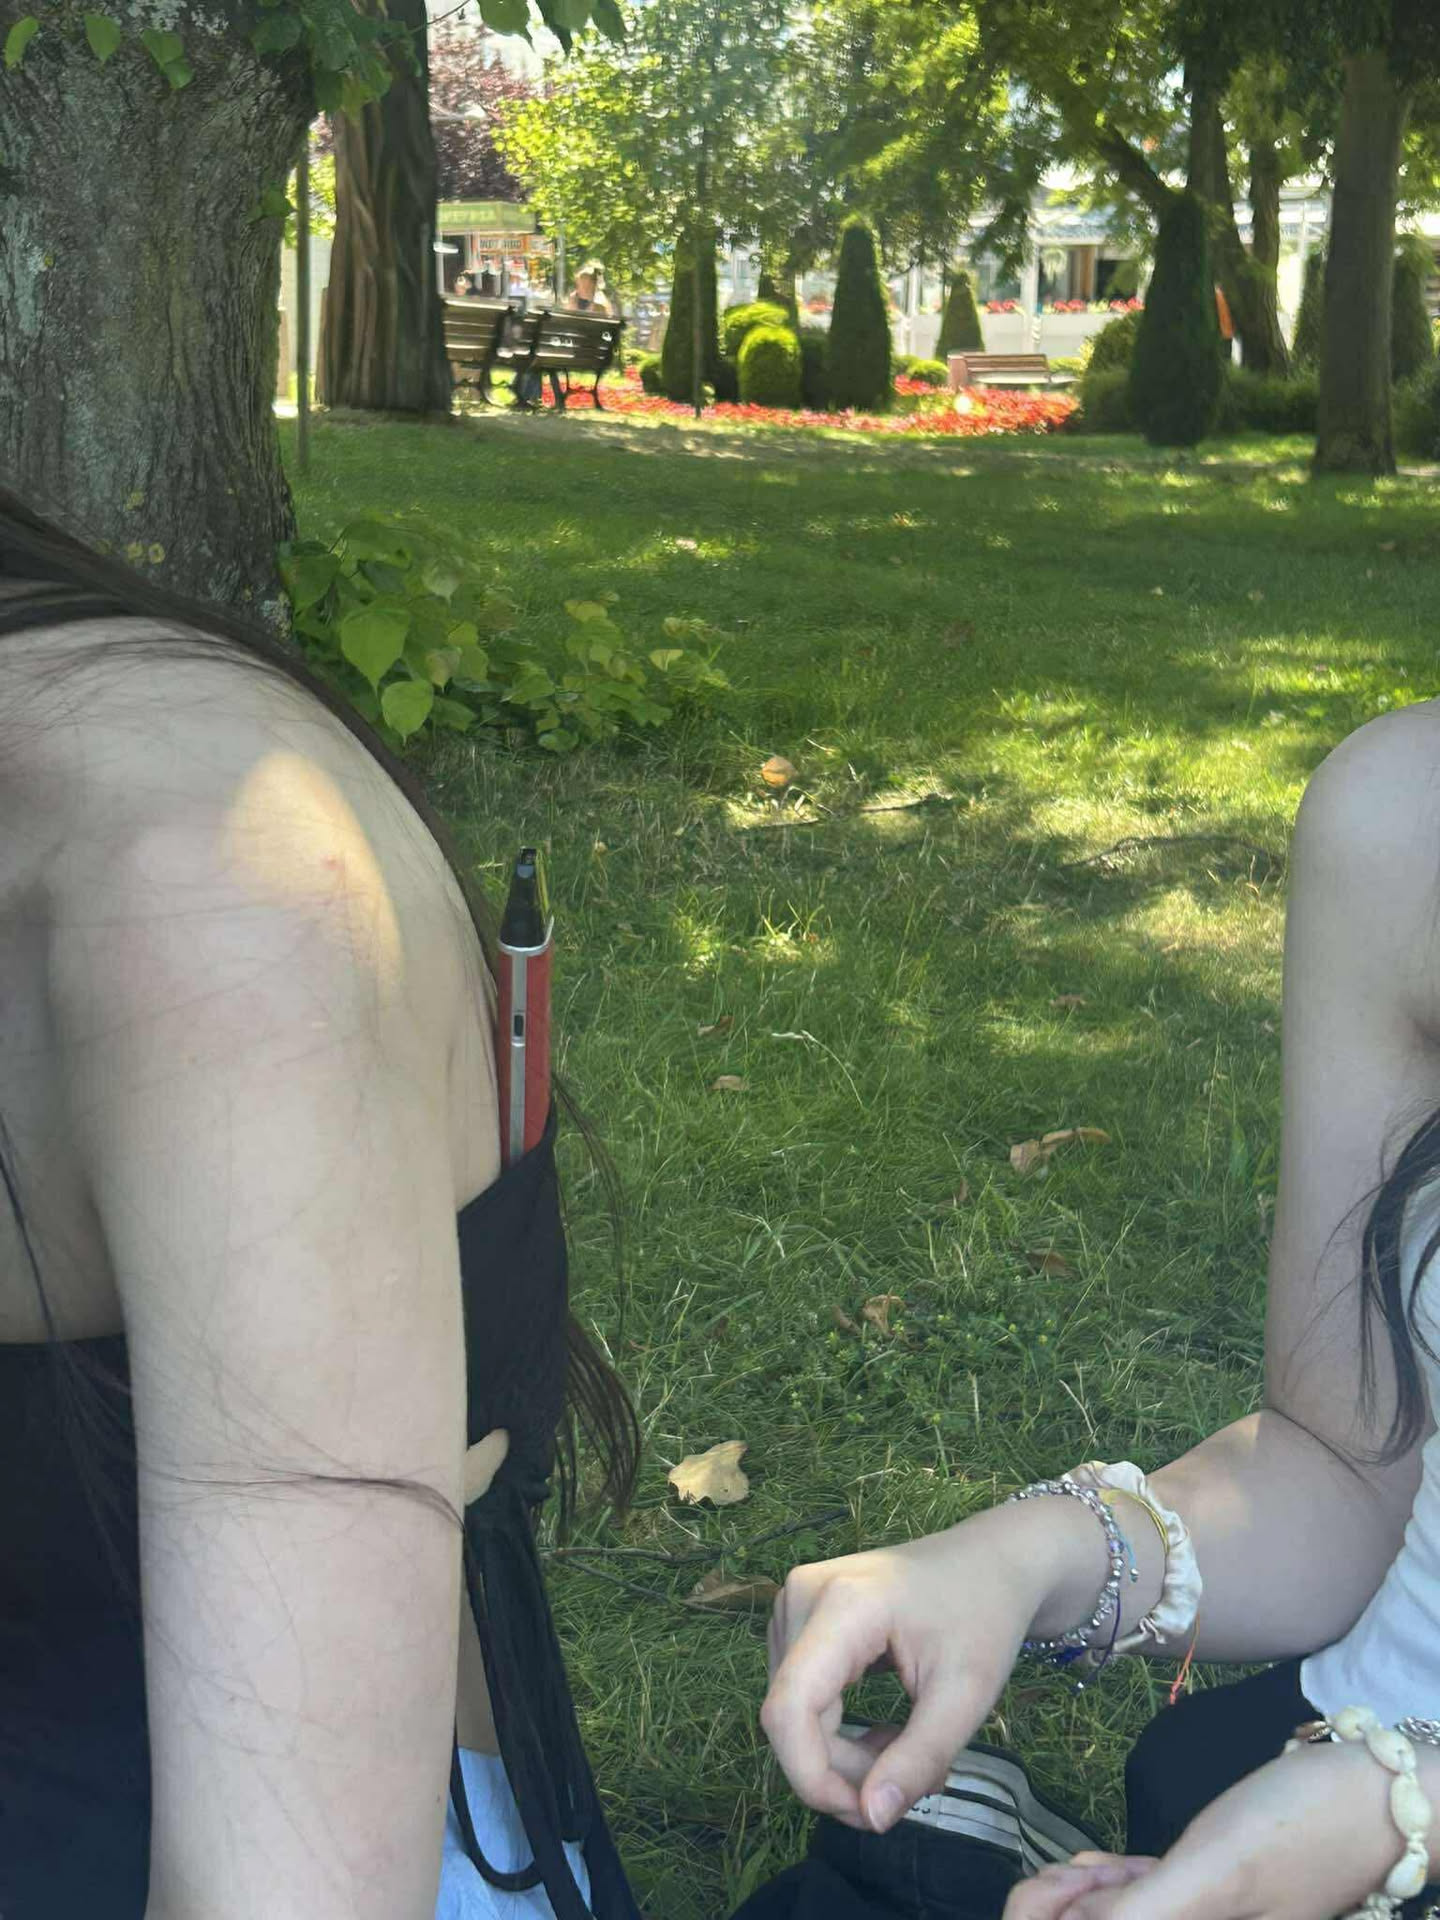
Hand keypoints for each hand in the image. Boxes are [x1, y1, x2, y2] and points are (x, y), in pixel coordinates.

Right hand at [761, 1502, 1096, 1833]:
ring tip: (907, 1751)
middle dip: (845, 1771)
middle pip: (792, 1717)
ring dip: (843, 1756)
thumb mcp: (966, 1693)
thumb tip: (872, 1818)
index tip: (870, 1814)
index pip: (790, 1708)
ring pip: (793, 1714)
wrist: (990, 1562)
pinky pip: (800, 1697)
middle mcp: (801, 1595)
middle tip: (915, 1784)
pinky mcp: (798, 1617)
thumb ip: (918, 1758)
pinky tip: (884, 1729)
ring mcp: (794, 1602)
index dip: (813, 1777)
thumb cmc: (984, 1616)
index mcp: (842, 1603)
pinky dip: (837, 1732)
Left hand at [1007, 1742, 1404, 1919]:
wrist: (1377, 1796)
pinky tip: (1099, 1866)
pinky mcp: (1218, 1894)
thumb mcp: (1216, 1872)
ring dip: (1092, 1898)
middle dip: (1069, 1911)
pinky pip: (1155, 1902)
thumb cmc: (1300, 1827)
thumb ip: (1148, 1915)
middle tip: (1064, 1874)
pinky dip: (1121, 1887)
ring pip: (1126, 1918)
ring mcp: (1210, 1917)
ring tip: (1076, 1869)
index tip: (1051, 1888)